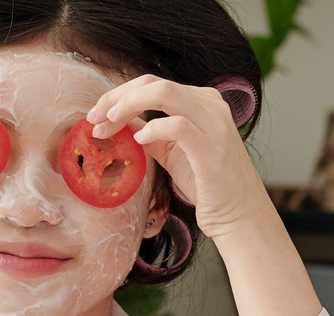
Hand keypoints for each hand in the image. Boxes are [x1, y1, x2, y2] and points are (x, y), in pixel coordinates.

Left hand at [86, 74, 272, 238]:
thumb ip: (149, 132)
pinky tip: (138, 141)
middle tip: (94, 118)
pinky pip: (177, 125)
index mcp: (200, 100)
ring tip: (108, 125)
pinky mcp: (212, 148)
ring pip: (164, 93)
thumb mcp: (171, 151)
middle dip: (116, 98)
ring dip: (127, 107)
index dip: (118, 95)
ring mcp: (214, 123)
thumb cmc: (206, 183)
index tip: (96, 116)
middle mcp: (209, 104)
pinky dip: (152, 129)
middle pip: (153, 83)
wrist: (238, 214)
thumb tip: (119, 121)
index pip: (152, 84)